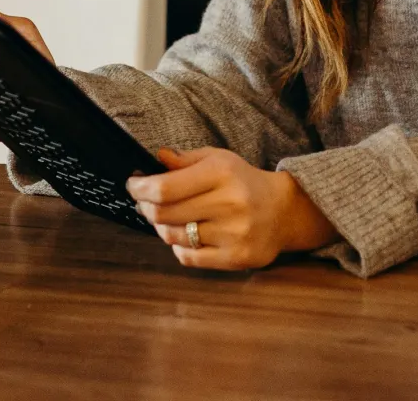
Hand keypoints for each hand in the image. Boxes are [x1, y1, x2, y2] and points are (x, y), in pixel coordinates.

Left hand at [126, 147, 337, 269]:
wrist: (283, 211)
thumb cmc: (243, 182)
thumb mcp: (219, 159)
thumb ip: (185, 160)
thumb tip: (156, 159)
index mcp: (222, 173)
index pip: (165, 188)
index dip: (140, 189)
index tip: (133, 186)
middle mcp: (229, 203)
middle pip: (163, 214)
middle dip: (146, 208)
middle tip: (144, 203)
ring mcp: (233, 233)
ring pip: (173, 237)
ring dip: (162, 227)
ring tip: (167, 219)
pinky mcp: (236, 257)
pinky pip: (188, 257)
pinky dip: (179, 247)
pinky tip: (185, 236)